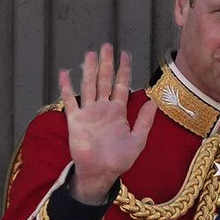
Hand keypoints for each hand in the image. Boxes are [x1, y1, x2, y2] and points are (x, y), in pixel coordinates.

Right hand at [60, 42, 156, 203]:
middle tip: (107, 46)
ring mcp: (88, 113)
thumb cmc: (119, 160)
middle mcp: (103, 108)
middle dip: (106, 64)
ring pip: (89, 86)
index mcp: (118, 112)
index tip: (125, 54)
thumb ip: (144, 121)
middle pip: (104, 80)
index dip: (123, 70)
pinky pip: (69, 101)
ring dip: (89, 70)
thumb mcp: (138, 141)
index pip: (121, 85)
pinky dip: (66, 87)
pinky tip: (64, 73)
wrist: (100, 173)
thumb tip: (154, 101)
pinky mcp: (75, 120)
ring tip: (90, 54)